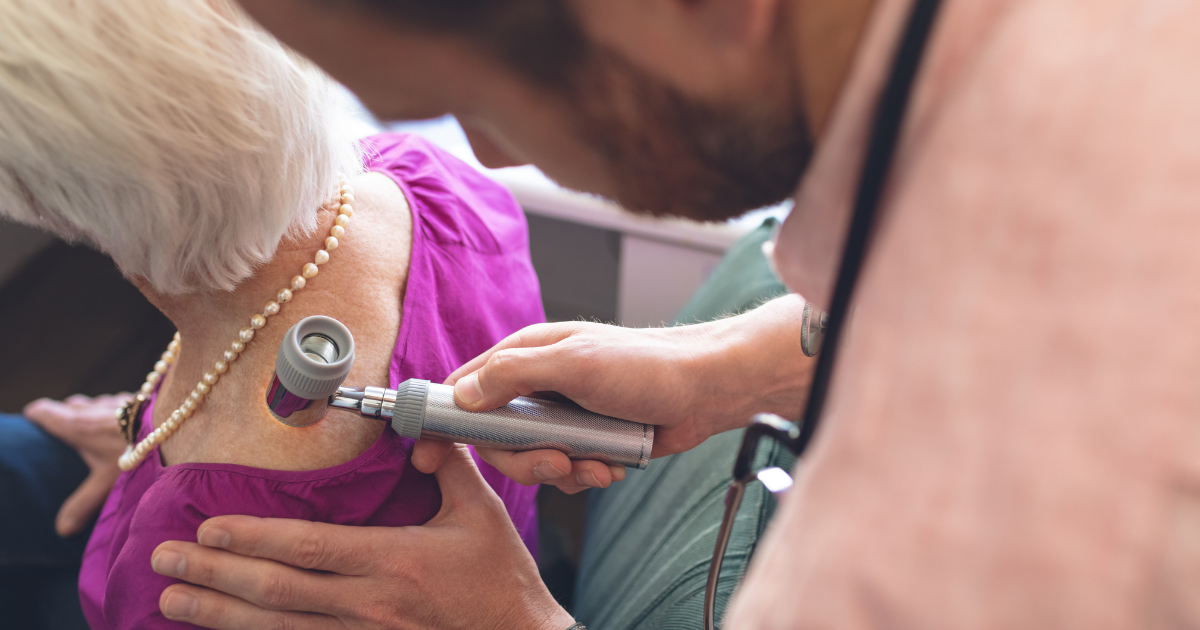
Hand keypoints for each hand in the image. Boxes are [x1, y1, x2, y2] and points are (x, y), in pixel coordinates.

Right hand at [23, 393, 130, 536]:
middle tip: (63, 425)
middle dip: (66, 413)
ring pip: (98, 402)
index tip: (33, 419)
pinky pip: (122, 402)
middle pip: (72, 406)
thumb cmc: (139, 452)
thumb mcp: (106, 483)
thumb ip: (83, 504)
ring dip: (94, 410)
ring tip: (95, 424)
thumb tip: (62, 529)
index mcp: (79, 425)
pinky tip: (128, 422)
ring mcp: (118, 400)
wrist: (179, 423)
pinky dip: (118, 410)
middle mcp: (95, 408)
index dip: (39, 415)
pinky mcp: (141, 397)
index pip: (46, 412)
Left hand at [151, 445, 573, 629]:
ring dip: (218, 613)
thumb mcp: (482, 514)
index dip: (255, 536)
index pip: (309, 548)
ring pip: (276, 627)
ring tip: (171, 598)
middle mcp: (369, 605)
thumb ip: (448, 466)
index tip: (210, 524)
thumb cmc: (501, 578)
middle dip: (214, 572)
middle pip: (276, 590)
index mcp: (394, 562)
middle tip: (164, 558)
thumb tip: (417, 431)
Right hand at [411, 295, 811, 492]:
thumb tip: (463, 394)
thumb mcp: (573, 362)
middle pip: (496, 438)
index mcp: (525, 356)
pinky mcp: (586, 440)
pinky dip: (585, 476)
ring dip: (560, 472)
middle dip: (523, 460)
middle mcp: (537, 386)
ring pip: (531, 460)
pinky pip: (565, 471)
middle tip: (557, 462)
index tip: (428, 455)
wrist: (703, 389)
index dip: (442, 421)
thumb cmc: (644, 364)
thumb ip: (513, 375)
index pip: (463, 387)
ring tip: (593, 464)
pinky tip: (610, 467)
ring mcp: (562, 415)